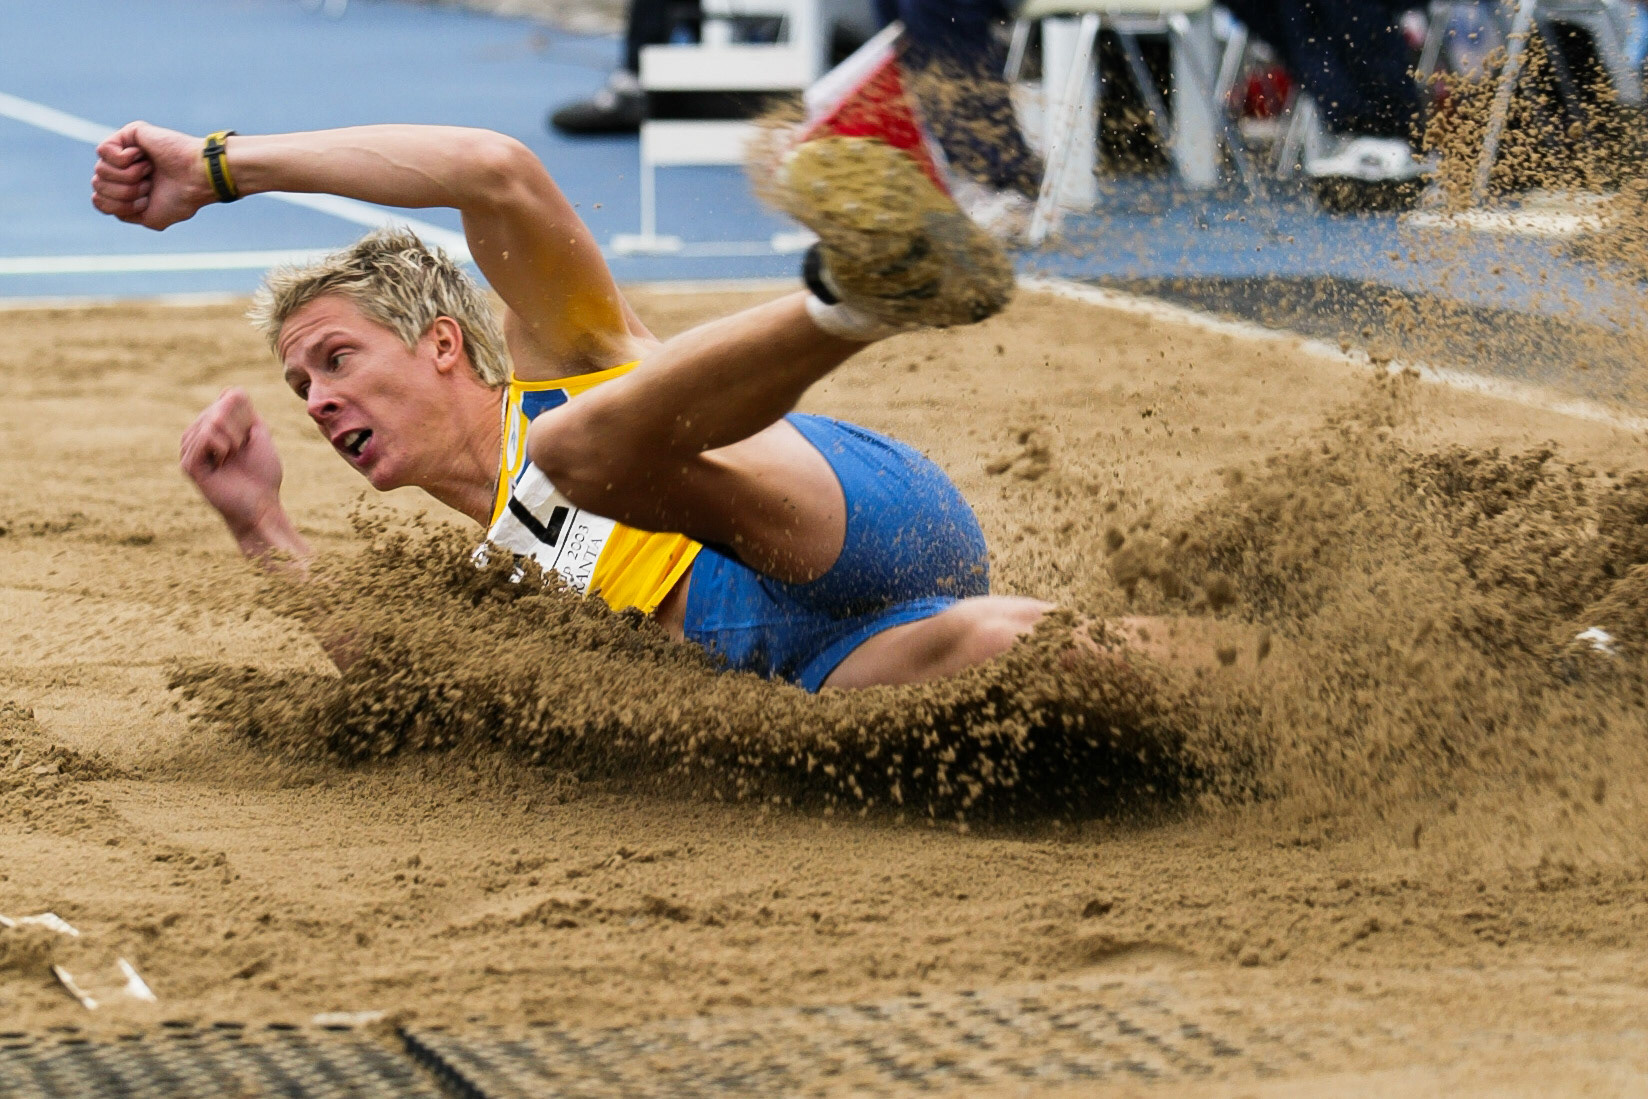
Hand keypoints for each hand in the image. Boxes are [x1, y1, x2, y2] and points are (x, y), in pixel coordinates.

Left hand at [92, 121, 214, 229]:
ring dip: (127, 177)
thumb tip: (96, 196)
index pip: (100, 200)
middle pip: (97, 185)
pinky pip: (103, 150)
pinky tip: (142, 156)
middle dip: (124, 192)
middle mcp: (125, 169)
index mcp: (129, 188)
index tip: (145, 202)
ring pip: (99, 169)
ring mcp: (125, 151)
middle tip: (149, 185)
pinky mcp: (128, 134)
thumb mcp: (148, 217)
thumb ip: (120, 212)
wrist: (198, 179)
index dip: (119, 206)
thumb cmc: (181, 198)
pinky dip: (123, 160)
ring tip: (148, 171)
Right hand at [180, 389, 289, 552]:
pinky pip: (202, 436)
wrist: (261, 505)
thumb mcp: (260, 436)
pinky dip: (220, 444)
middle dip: (239, 426)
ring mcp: (190, 450)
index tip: (251, 435)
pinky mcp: (188, 464)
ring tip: (233, 455)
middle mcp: (199, 436)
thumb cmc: (263, 474)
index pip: (227, 398)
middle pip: (219, 408)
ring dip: (232, 437)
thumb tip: (230, 392)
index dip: (244, 412)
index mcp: (215, 428)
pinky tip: (224, 459)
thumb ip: (247, 412)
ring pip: (210, 421)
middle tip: (241, 449)